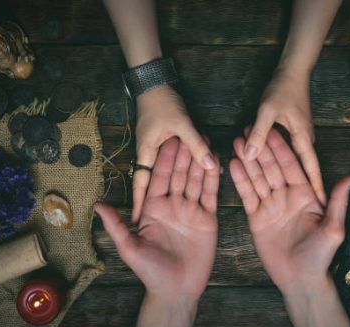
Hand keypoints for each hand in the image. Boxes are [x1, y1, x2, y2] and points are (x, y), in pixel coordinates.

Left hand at [95, 137, 219, 300]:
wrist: (177, 290)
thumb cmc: (151, 272)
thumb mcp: (130, 248)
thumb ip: (117, 225)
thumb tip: (97, 205)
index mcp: (154, 208)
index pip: (160, 178)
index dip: (165, 159)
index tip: (170, 138)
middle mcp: (173, 205)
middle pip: (180, 174)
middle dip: (185, 153)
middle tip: (192, 131)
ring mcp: (191, 210)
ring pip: (197, 180)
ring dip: (201, 161)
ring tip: (208, 141)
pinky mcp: (207, 218)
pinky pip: (211, 195)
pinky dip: (214, 179)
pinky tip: (218, 163)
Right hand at [132, 86, 215, 222]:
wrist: (155, 81)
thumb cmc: (162, 102)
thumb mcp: (181, 124)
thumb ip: (196, 145)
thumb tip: (212, 166)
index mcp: (146, 153)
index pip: (141, 184)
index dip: (139, 203)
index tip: (138, 222)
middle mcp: (149, 154)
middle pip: (153, 183)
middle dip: (155, 202)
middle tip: (160, 221)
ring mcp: (157, 150)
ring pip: (168, 174)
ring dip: (175, 186)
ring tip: (181, 206)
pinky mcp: (166, 144)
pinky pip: (177, 163)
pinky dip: (187, 169)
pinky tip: (197, 177)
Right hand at [230, 129, 349, 293]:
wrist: (299, 279)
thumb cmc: (320, 256)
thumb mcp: (333, 229)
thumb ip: (338, 203)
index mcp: (305, 194)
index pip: (292, 166)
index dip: (281, 148)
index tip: (271, 130)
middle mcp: (287, 196)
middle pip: (272, 168)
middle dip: (262, 149)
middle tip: (249, 128)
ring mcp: (270, 205)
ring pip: (257, 178)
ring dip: (248, 160)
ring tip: (238, 142)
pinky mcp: (257, 217)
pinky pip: (247, 195)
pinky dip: (240, 180)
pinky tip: (233, 164)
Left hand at [245, 69, 325, 205]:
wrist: (292, 70)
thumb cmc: (283, 88)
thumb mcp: (267, 111)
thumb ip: (259, 133)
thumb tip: (249, 155)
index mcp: (303, 138)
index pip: (311, 168)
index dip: (315, 187)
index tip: (319, 205)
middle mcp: (305, 140)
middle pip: (303, 168)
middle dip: (301, 186)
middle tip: (295, 206)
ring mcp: (300, 136)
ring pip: (291, 160)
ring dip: (285, 173)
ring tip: (281, 193)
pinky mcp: (293, 131)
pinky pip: (285, 151)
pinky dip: (276, 160)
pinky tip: (268, 168)